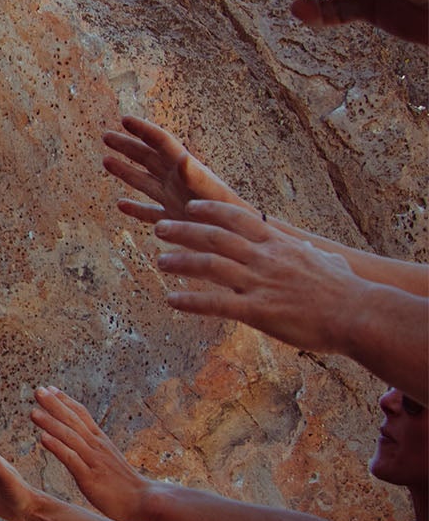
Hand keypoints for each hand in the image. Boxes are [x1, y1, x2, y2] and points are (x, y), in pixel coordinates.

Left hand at [27, 388, 151, 520]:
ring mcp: (93, 461)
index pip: (81, 415)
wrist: (143, 502)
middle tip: (37, 390)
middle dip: (55, 405)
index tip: (50, 389)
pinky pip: (72, 459)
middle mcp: (97, 446)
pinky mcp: (90, 478)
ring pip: (70, 437)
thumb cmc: (124, 484)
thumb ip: (94, 448)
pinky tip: (43, 439)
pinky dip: (58, 447)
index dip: (65, 401)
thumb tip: (83, 438)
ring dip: (51, 423)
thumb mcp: (108, 459)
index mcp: (100, 441)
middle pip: (73, 421)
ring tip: (33, 412)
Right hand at [101, 115, 244, 226]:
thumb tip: (182, 157)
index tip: (125, 119)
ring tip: (106, 160)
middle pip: (148, 158)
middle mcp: (176, 181)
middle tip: (106, 135)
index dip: (143, 130)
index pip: (161, 143)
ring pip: (144, 181)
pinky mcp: (173, 220)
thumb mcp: (211, 193)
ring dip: (125, 171)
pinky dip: (134, 208)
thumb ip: (195, 176)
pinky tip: (120, 205)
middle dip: (127, 146)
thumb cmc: (229, 215)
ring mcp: (173, 199)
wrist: (241, 239)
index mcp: (185, 169)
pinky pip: (148, 211)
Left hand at [151, 198, 369, 353]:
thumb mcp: (327, 261)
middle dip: (184, 230)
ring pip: (210, 266)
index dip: (210, 210)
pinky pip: (216, 304)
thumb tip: (315, 253)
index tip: (190, 206)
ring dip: (180, 262)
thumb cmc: (347, 290)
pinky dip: (191, 302)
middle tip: (159, 227)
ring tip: (160, 261)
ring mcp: (260, 283)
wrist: (360, 314)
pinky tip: (172, 301)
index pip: (238, 218)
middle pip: (215, 237)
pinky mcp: (258, 310)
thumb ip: (311, 255)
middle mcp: (265, 258)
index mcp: (279, 244)